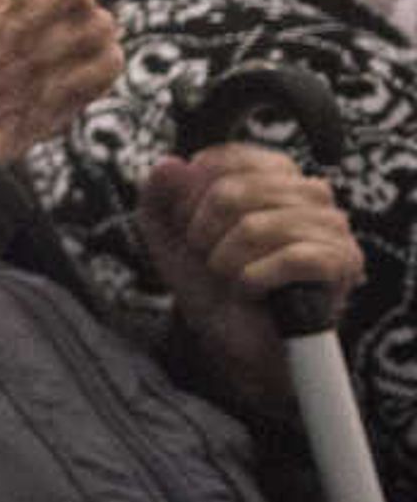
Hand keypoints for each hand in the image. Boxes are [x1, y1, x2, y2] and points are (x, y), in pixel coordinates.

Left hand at [134, 143, 362, 414]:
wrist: (236, 340)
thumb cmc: (211, 282)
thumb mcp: (169, 237)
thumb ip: (158, 197)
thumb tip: (168, 164)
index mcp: (273, 173)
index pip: (222, 161)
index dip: (189, 200)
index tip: (189, 231)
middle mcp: (310, 190)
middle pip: (231, 192)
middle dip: (203, 236)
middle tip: (212, 262)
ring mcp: (332, 225)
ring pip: (255, 228)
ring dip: (226, 264)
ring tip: (232, 279)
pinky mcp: (342, 261)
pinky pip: (289, 259)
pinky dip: (255, 281)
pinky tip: (252, 291)